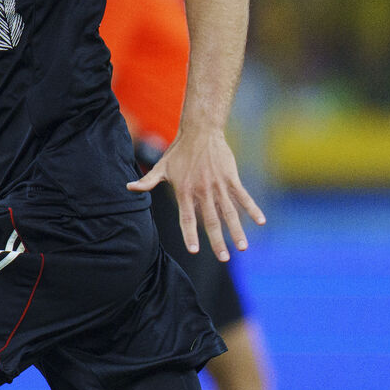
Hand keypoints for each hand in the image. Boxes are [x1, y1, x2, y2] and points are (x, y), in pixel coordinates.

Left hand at [128, 128, 265, 261]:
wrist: (200, 131)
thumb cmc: (179, 151)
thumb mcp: (161, 167)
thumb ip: (147, 182)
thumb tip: (128, 188)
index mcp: (185, 192)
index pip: (187, 219)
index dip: (190, 235)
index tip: (194, 250)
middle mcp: (202, 191)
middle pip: (211, 221)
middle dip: (218, 242)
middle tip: (224, 259)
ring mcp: (218, 185)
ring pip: (229, 212)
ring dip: (236, 231)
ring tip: (242, 248)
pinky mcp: (231, 178)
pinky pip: (243, 197)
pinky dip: (252, 209)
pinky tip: (261, 222)